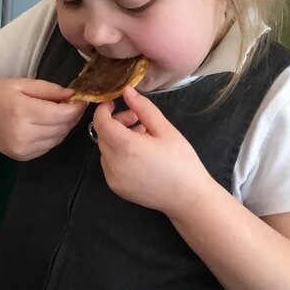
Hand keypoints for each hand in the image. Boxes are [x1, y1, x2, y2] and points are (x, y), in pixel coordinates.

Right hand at [0, 79, 85, 160]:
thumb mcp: (20, 84)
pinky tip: (46, 125)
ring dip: (64, 126)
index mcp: (22, 111)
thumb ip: (48, 89)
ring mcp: (23, 148)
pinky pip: (49, 146)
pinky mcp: (24, 157)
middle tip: (70, 105)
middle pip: (63, 127)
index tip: (80, 99)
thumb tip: (72, 95)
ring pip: (59, 138)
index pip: (62, 114)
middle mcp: (23, 133)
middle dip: (72, 116)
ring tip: (58, 114)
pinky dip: (54, 135)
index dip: (76, 107)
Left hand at [92, 85, 217, 215]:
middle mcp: (113, 164)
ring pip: (105, 149)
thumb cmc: (181, 161)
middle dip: (115, 122)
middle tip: (136, 118)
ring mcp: (112, 178)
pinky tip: (138, 155)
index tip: (115, 102)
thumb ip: (143, 108)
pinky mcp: (115, 188)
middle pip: (102, 134)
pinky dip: (118, 154)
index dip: (104, 109)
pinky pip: (109, 164)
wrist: (187, 197)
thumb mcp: (165, 129)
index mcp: (126, 147)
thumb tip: (126, 91)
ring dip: (117, 138)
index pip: (101, 122)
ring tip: (142, 137)